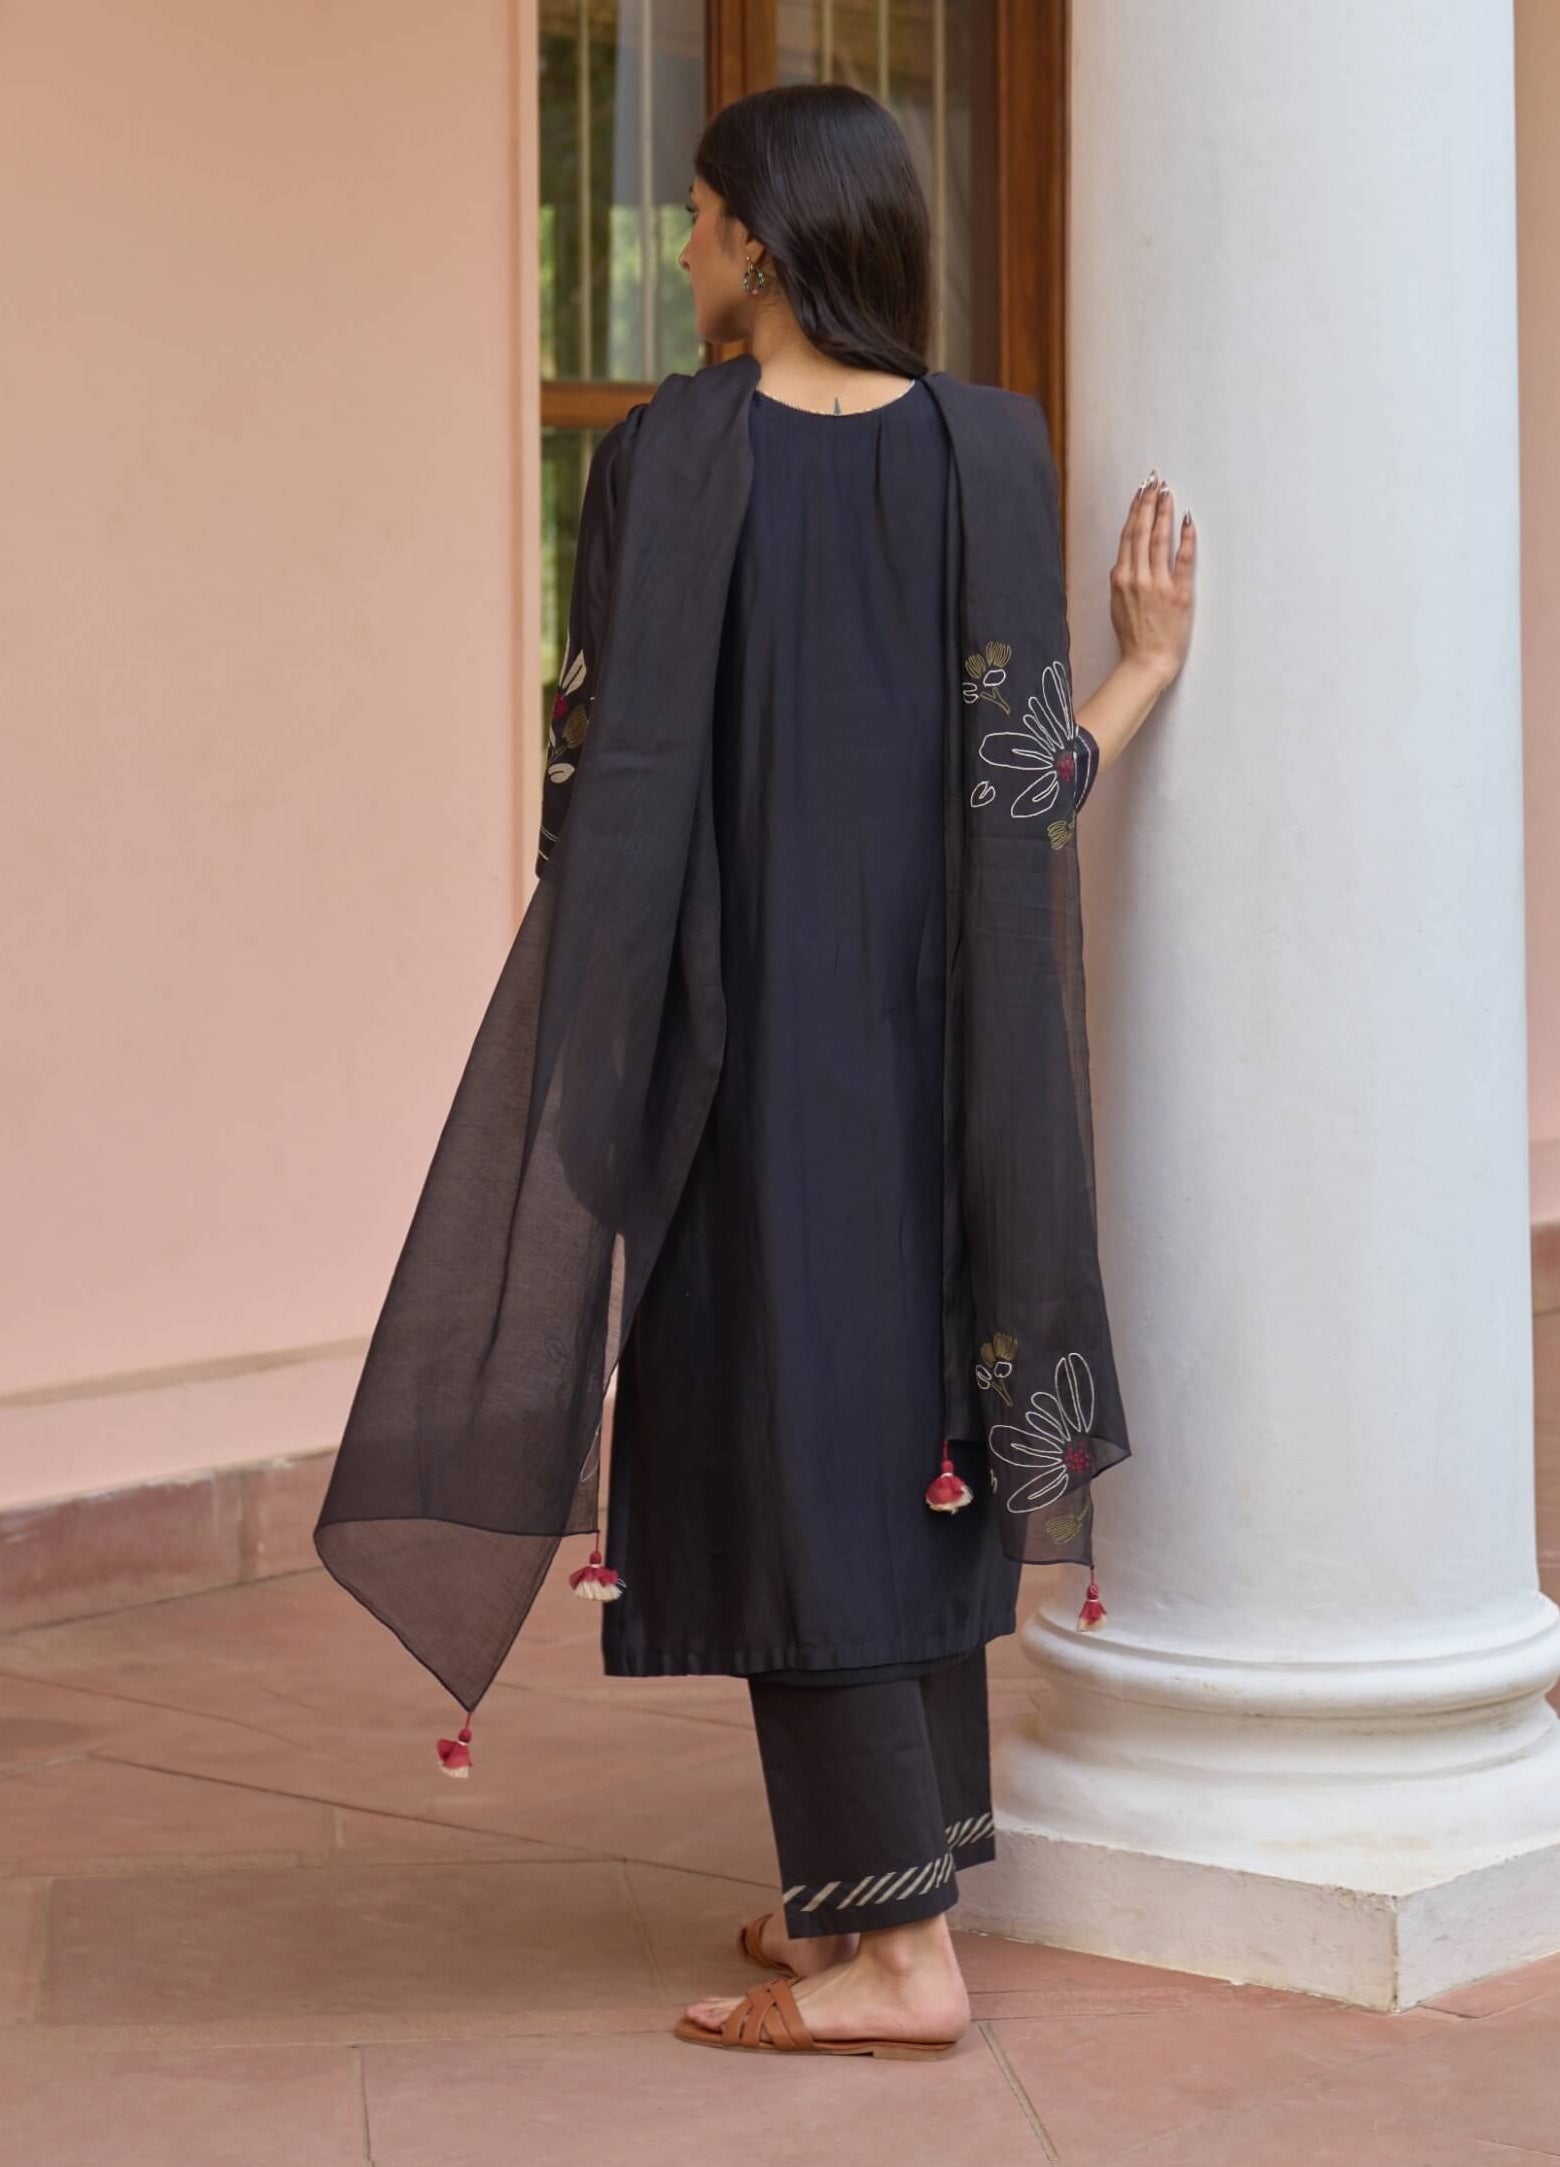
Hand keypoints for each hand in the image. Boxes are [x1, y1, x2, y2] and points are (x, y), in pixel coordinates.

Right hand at [1109, 472, 1195, 690]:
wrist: (1146, 663)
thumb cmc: (1133, 639)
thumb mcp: (1117, 607)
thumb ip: (1120, 583)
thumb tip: (1122, 565)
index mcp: (1120, 579)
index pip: (1128, 536)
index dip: (1135, 511)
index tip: (1140, 493)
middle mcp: (1136, 577)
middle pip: (1142, 531)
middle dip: (1148, 503)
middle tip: (1155, 482)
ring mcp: (1157, 584)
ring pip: (1159, 539)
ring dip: (1164, 512)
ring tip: (1168, 493)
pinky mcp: (1178, 593)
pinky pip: (1182, 559)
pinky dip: (1185, 538)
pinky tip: (1187, 520)